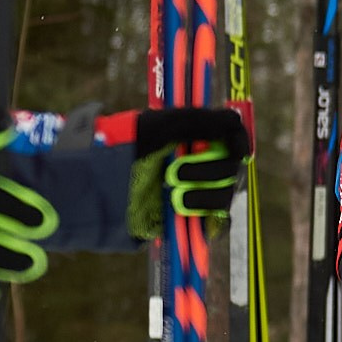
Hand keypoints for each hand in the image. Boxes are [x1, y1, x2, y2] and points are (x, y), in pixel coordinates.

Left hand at [126, 105, 251, 239]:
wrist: (101, 188)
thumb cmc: (128, 149)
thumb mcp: (165, 125)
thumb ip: (204, 120)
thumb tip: (237, 123)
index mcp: (195, 136)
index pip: (233, 135)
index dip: (239, 141)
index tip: (236, 150)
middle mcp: (199, 162)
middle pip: (232, 168)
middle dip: (209, 171)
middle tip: (175, 173)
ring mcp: (196, 192)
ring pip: (226, 194)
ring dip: (203, 194)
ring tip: (173, 194)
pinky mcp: (190, 219)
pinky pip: (217, 221)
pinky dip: (204, 214)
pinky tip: (181, 208)